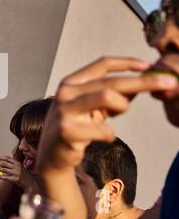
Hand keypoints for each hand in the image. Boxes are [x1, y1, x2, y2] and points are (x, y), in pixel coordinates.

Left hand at [0, 155, 34, 189]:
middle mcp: (17, 167)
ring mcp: (17, 173)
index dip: (0, 157)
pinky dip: (1, 176)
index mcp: (18, 163)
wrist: (31, 183)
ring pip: (5, 170)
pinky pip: (6, 177)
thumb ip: (13, 164)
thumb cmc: (24, 175)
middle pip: (5, 163)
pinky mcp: (16, 179)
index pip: (7, 158)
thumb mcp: (20, 167)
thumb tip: (2, 161)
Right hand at [36, 57, 177, 173]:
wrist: (51, 155)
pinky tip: (102, 137)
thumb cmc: (75, 127)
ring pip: (107, 97)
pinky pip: (105, 130)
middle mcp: (65, 92)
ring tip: (116, 115)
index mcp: (71, 82)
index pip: (102, 64)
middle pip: (111, 82)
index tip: (148, 65)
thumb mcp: (93, 107)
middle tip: (168, 83)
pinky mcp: (67, 131)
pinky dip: (110, 134)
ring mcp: (65, 111)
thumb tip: (144, 82)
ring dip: (122, 107)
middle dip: (143, 82)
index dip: (126, 63)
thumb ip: (113, 94)